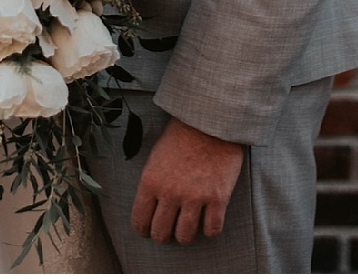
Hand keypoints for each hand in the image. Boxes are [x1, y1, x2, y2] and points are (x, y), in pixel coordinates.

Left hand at [130, 116, 244, 245]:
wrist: (211, 120)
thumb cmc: (181, 135)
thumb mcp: (155, 157)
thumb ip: (151, 184)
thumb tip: (149, 207)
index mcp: (150, 182)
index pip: (139, 221)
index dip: (143, 230)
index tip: (148, 231)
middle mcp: (170, 193)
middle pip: (161, 234)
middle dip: (163, 236)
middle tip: (169, 231)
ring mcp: (195, 197)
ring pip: (185, 237)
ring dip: (186, 236)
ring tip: (188, 227)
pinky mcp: (218, 198)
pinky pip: (212, 230)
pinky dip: (209, 230)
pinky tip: (208, 220)